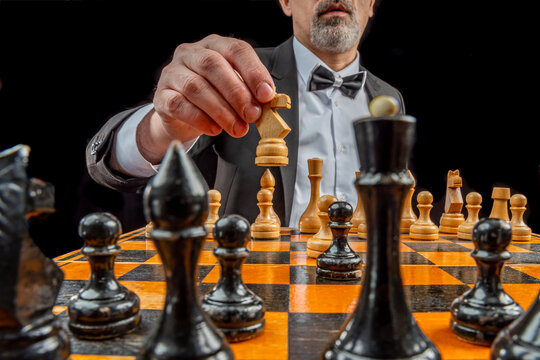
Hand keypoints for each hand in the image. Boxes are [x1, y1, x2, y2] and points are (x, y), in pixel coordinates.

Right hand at [137, 34, 275, 162]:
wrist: (181, 117)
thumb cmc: (214, 98)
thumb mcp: (235, 91)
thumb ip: (251, 93)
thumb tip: (268, 101)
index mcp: (214, 45)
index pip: (236, 49)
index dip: (253, 72)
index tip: (266, 95)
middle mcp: (190, 53)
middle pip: (213, 65)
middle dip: (236, 93)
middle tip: (251, 116)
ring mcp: (172, 73)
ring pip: (195, 86)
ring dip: (221, 110)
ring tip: (237, 128)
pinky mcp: (161, 95)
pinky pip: (178, 105)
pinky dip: (199, 118)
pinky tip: (214, 129)